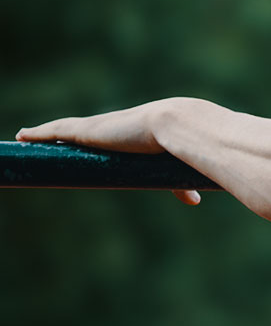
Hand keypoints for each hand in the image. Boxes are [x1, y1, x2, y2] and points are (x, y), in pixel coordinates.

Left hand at [17, 99, 200, 205]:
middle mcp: (114, 124)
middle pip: (82, 129)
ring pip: (64, 129)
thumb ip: (181, 184)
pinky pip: (55, 131)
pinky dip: (38, 133)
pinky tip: (21, 136)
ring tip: (26, 136)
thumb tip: (193, 200)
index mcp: (135, 130)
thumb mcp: (180, 167)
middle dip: (65, 133)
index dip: (98, 138)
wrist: (182, 126)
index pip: (110, 134)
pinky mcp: (87, 131)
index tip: (89, 142)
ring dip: (45, 133)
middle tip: (47, 138)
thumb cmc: (187, 145)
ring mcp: (99, 126)